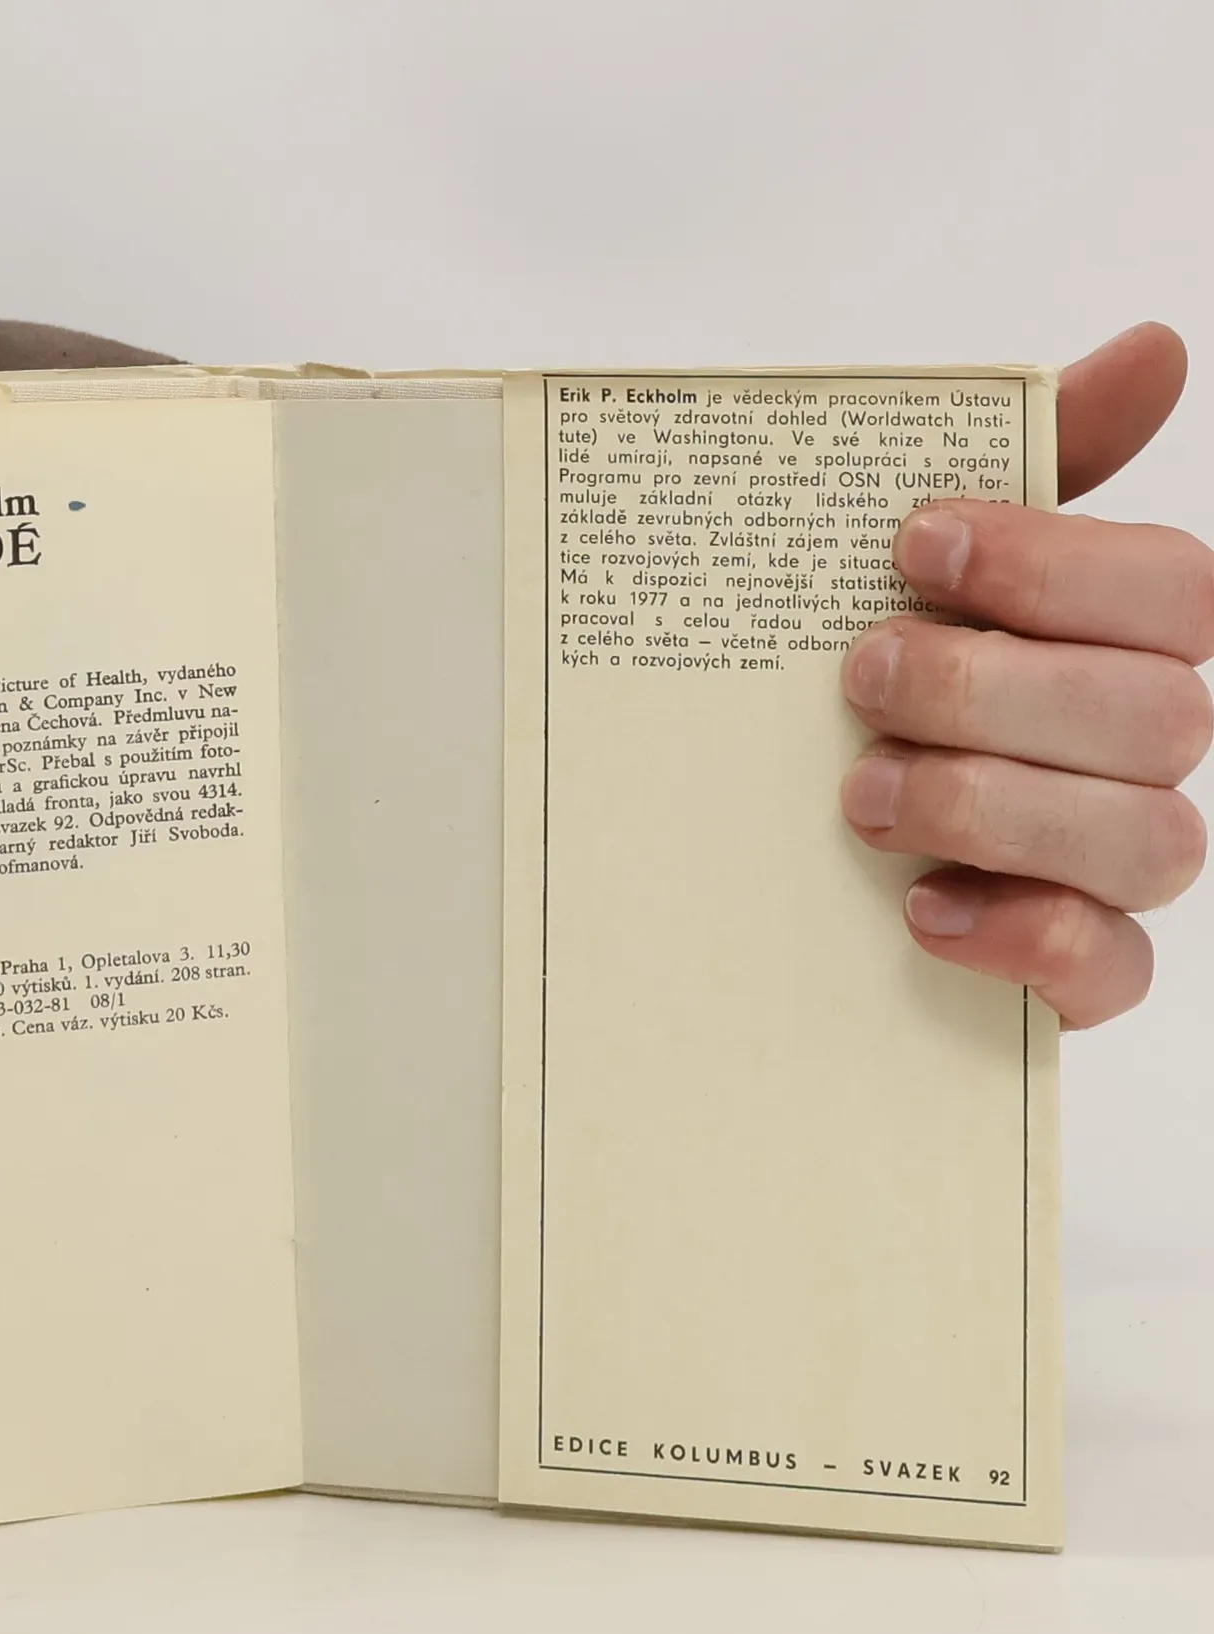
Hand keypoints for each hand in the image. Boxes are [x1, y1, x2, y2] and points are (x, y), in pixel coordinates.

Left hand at [839, 323, 1212, 1027]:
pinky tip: (922, 910)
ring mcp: (1116, 866)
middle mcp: (1143, 752)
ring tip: (861, 795)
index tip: (914, 540)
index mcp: (1124, 643)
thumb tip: (1160, 346)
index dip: (1054, 561)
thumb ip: (1035, 465)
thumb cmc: (875, 683)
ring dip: (995, 805)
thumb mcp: (922, 571)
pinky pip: (1112, 969)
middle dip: (994, 687)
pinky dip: (1025, 936)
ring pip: (1149, 840)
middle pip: (1155, 713)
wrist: (777, 837)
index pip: (1174, 590)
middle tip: (861, 674)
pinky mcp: (1078, 968)